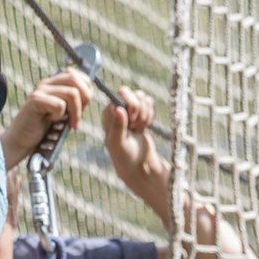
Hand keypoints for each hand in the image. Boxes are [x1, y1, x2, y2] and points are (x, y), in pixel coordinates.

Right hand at [0, 68, 91, 169]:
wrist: (20, 141)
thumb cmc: (42, 130)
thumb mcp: (62, 113)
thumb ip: (72, 102)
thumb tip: (88, 93)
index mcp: (53, 84)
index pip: (78, 76)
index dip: (87, 91)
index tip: (82, 108)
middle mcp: (46, 83)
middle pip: (76, 80)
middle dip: (85, 100)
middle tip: (77, 117)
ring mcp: (40, 90)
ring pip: (72, 93)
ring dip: (75, 113)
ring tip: (69, 124)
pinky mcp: (35, 100)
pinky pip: (60, 105)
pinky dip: (60, 117)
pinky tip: (50, 122)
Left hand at [102, 87, 165, 211]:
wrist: (139, 165)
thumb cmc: (124, 156)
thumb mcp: (119, 142)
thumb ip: (118, 126)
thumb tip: (117, 108)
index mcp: (108, 113)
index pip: (120, 94)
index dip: (130, 104)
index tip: (132, 120)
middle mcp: (117, 109)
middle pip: (133, 93)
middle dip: (139, 107)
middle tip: (136, 124)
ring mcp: (130, 111)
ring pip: (143, 98)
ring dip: (145, 114)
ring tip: (139, 128)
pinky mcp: (141, 114)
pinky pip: (149, 105)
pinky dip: (150, 115)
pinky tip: (144, 127)